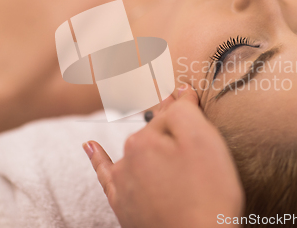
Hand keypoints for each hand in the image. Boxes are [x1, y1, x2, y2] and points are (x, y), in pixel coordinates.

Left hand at [83, 84, 244, 227]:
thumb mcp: (203, 139)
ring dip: (148, 144)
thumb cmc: (208, 191)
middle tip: (192, 138)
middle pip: (154, 134)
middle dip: (172, 132)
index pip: (170, 114)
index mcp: (144, 139)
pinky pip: (106, 175)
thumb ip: (185, 109)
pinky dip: (98, 159)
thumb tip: (179, 91)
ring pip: (137, 153)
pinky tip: (89, 145)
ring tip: (163, 145)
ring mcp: (123, 185)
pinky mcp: (123, 206)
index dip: (188, 111)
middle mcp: (126, 159)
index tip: (195, 101)